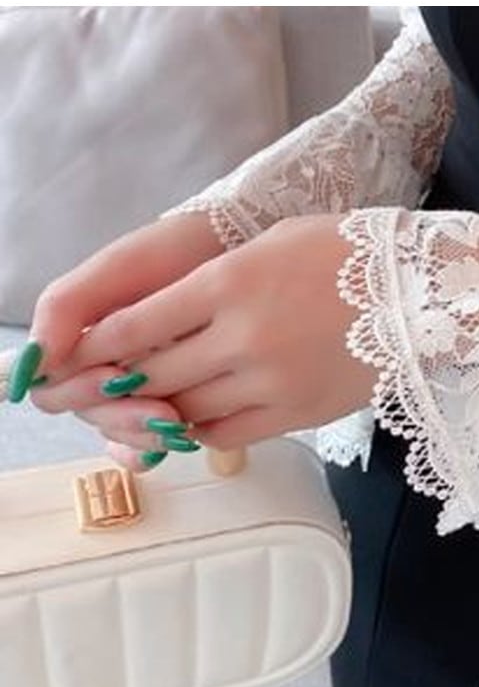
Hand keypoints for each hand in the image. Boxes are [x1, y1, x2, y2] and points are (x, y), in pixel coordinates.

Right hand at [22, 211, 226, 468]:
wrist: (239, 241)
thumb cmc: (177, 251)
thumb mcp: (120, 269)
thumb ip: (66, 307)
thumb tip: (31, 367)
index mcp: (81, 339)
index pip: (57, 389)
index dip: (80, 391)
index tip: (115, 377)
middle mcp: (104, 366)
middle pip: (93, 416)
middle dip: (121, 417)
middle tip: (161, 413)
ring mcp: (142, 385)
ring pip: (124, 432)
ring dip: (143, 434)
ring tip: (178, 421)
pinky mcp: (181, 397)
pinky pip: (155, 438)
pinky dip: (157, 445)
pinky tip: (178, 440)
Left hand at [35, 213, 376, 465]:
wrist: (418, 292)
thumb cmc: (344, 254)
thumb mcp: (267, 244)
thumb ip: (209, 281)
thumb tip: (153, 320)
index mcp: (230, 283)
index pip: (137, 324)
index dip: (100, 343)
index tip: (84, 350)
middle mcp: (243, 336)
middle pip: (154, 372)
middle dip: (118, 381)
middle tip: (102, 384)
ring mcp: (271, 380)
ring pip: (186, 408)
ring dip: (161, 406)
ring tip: (153, 397)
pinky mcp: (297, 412)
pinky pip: (227, 433)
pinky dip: (202, 428)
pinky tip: (199, 413)